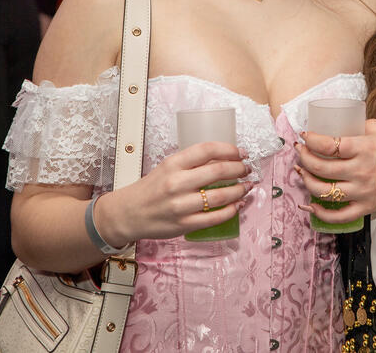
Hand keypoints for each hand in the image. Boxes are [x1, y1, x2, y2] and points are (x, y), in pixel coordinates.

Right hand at [95, 141, 251, 246]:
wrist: (128, 213)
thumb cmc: (151, 188)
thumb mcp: (167, 167)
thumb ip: (191, 162)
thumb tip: (224, 158)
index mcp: (173, 164)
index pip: (207, 150)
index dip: (230, 149)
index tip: (241, 153)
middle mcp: (177, 183)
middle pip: (218, 171)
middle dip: (239, 169)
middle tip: (246, 169)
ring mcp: (180, 205)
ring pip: (220, 196)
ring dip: (240, 190)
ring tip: (247, 186)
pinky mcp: (184, 225)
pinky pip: (214, 218)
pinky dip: (231, 211)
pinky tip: (237, 205)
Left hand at [295, 119, 375, 222]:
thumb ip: (361, 125)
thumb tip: (341, 121)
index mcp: (363, 149)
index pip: (328, 145)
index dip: (311, 140)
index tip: (304, 135)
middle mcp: (360, 172)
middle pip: (321, 167)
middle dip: (304, 157)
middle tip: (299, 151)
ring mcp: (361, 192)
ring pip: (323, 190)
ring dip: (306, 180)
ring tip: (301, 171)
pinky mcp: (364, 208)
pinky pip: (338, 215)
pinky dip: (320, 212)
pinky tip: (309, 204)